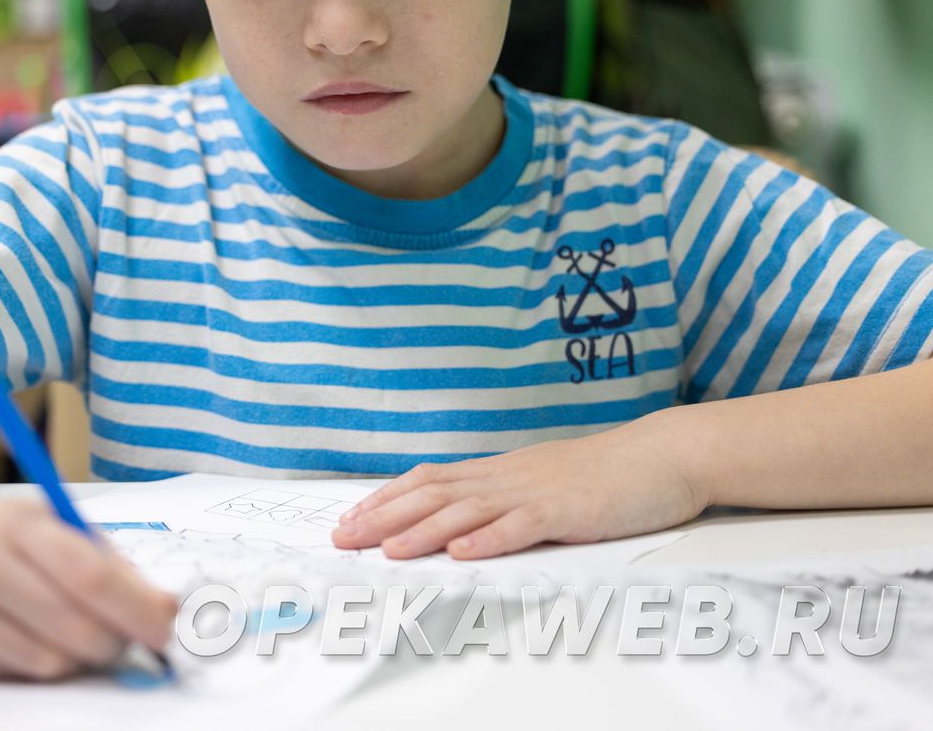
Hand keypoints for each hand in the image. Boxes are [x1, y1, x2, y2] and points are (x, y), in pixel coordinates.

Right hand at [0, 495, 177, 679]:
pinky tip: (21, 634)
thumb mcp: (57, 528)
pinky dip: (32, 663)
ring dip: (75, 657)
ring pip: (47, 662)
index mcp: (18, 524)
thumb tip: (168, 611)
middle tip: (122, 639)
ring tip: (68, 631)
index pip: (89, 576)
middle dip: (114, 642)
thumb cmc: (9, 538)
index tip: (165, 631)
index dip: (136, 610)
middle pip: (73, 627)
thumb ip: (114, 567)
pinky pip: (12, 675)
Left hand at [331, 411, 708, 559]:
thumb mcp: (540, 482)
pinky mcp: (568, 511)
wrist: (663, 455)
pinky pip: (523, 526)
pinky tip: (464, 552)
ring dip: (423, 530)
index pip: (427, 481)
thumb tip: (457, 517)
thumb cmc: (604, 474)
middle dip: (383, 516)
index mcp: (498, 472)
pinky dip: (490, 539)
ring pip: (467, 510)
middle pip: (433, 494)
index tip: (349, 517)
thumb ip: (500, 496)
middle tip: (343, 537)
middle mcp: (506, 478)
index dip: (385, 499)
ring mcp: (535, 493)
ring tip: (388, 549)